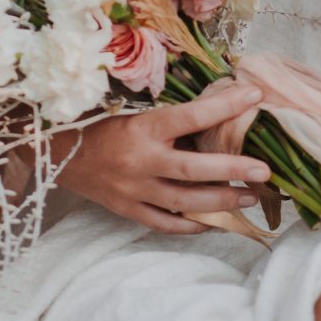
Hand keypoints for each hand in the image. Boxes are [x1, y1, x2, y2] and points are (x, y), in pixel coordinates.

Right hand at [51, 81, 271, 234]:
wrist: (55, 152)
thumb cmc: (96, 122)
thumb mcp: (129, 108)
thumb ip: (168, 113)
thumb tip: (214, 104)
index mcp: (142, 128)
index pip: (191, 115)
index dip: (225, 106)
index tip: (255, 95)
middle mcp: (141, 162)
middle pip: (195, 170)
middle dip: (233, 170)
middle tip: (265, 171)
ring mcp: (135, 191)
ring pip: (186, 202)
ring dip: (222, 202)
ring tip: (251, 198)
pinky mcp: (129, 211)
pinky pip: (167, 224)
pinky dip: (193, 225)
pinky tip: (216, 222)